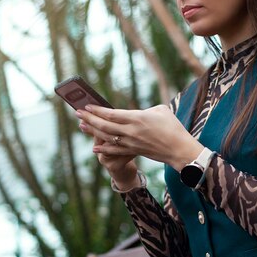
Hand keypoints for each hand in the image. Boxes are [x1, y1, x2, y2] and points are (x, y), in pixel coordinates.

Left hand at [76, 104, 203, 170]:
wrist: (179, 149)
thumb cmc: (173, 127)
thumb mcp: (161, 110)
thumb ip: (146, 110)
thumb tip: (136, 113)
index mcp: (137, 118)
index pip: (112, 113)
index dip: (97, 110)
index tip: (87, 106)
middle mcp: (131, 131)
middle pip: (105, 125)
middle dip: (89, 119)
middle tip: (77, 113)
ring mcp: (131, 143)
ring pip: (107, 137)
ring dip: (93, 132)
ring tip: (82, 126)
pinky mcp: (134, 151)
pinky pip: (115, 151)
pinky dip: (103, 148)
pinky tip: (94, 147)